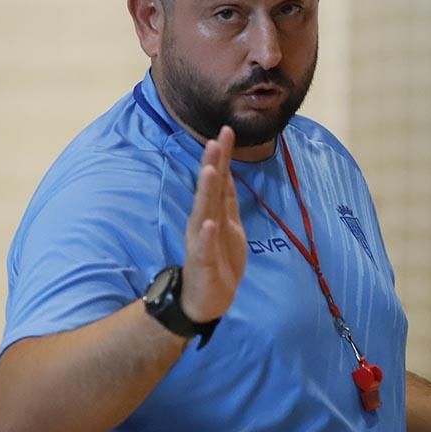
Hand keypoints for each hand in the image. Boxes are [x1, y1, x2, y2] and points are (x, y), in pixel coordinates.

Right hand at [181, 126, 247, 321]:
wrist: (205, 300)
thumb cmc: (218, 261)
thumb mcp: (228, 225)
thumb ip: (225, 199)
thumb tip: (224, 171)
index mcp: (214, 214)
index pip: (220, 181)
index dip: (223, 158)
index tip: (226, 131)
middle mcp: (205, 223)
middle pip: (210, 191)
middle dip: (212, 165)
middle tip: (215, 140)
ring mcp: (202, 243)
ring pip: (204, 213)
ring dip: (206, 192)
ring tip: (208, 170)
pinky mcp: (202, 264)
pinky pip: (204, 248)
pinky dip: (206, 236)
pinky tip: (208, 223)